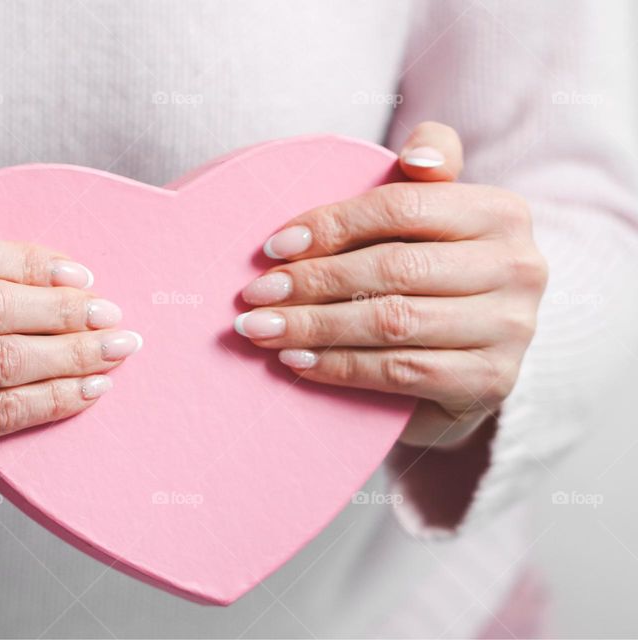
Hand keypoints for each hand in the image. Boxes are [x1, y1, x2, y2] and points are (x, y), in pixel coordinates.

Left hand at [235, 123, 547, 446]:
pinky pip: (400, 372)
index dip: (331, 224)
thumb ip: (428, 167)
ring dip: (314, 326)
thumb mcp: (432, 215)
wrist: (468, 356)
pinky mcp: (492, 381)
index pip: (403, 207)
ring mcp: (511, 329)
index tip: (272, 247)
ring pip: (392, 322)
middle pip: (393, 268)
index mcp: (501, 212)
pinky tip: (297, 360)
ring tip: (261, 330)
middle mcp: (519, 267)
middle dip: (311, 282)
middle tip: (254, 296)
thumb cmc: (431, 272)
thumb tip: (419, 158)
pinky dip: (340, 366)